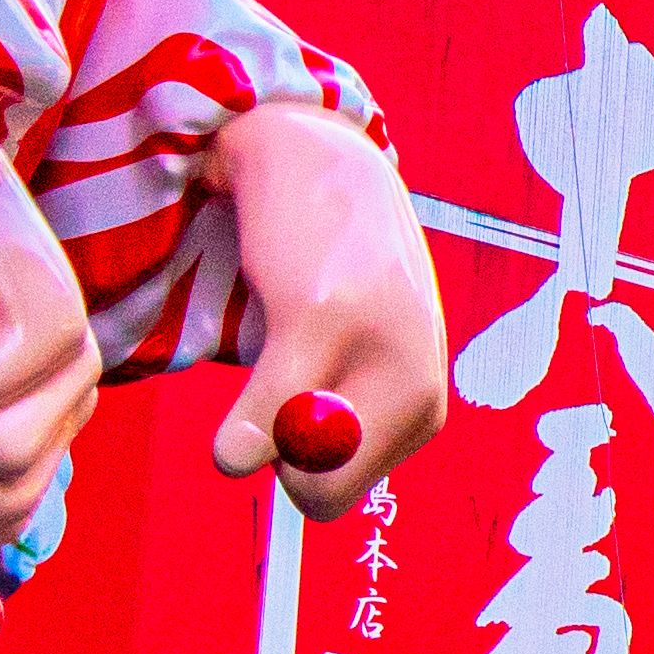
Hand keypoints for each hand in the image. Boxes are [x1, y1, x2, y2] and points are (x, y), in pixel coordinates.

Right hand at [209, 102, 448, 519]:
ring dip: (254, 436)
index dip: (293, 468)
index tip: (289, 403)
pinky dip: (250, 435)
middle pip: (324, 494)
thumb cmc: (325, 272)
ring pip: (301, 462)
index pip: (340, 495)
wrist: (317, 158)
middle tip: (277, 376)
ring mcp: (379, 351)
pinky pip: (280, 408)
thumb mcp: (343, 356)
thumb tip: (261, 471)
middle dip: (278, 460)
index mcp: (423, 402)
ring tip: (273, 342)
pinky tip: (230, 442)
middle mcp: (418, 381)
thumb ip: (327, 426)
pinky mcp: (327, 313)